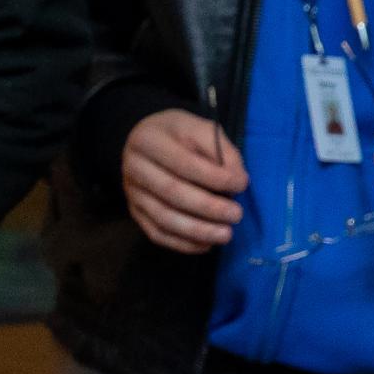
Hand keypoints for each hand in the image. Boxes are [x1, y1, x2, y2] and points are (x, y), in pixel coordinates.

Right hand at [122, 109, 246, 252]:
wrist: (149, 142)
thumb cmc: (181, 136)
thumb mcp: (201, 129)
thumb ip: (221, 150)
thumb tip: (237, 179)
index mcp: (148, 139)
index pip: (183, 163)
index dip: (214, 177)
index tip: (242, 184)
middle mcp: (133, 166)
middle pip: (172, 192)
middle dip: (208, 207)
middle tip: (236, 215)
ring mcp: (131, 192)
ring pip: (163, 217)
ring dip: (198, 230)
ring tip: (226, 234)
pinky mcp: (135, 212)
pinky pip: (157, 234)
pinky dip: (183, 244)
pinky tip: (206, 244)